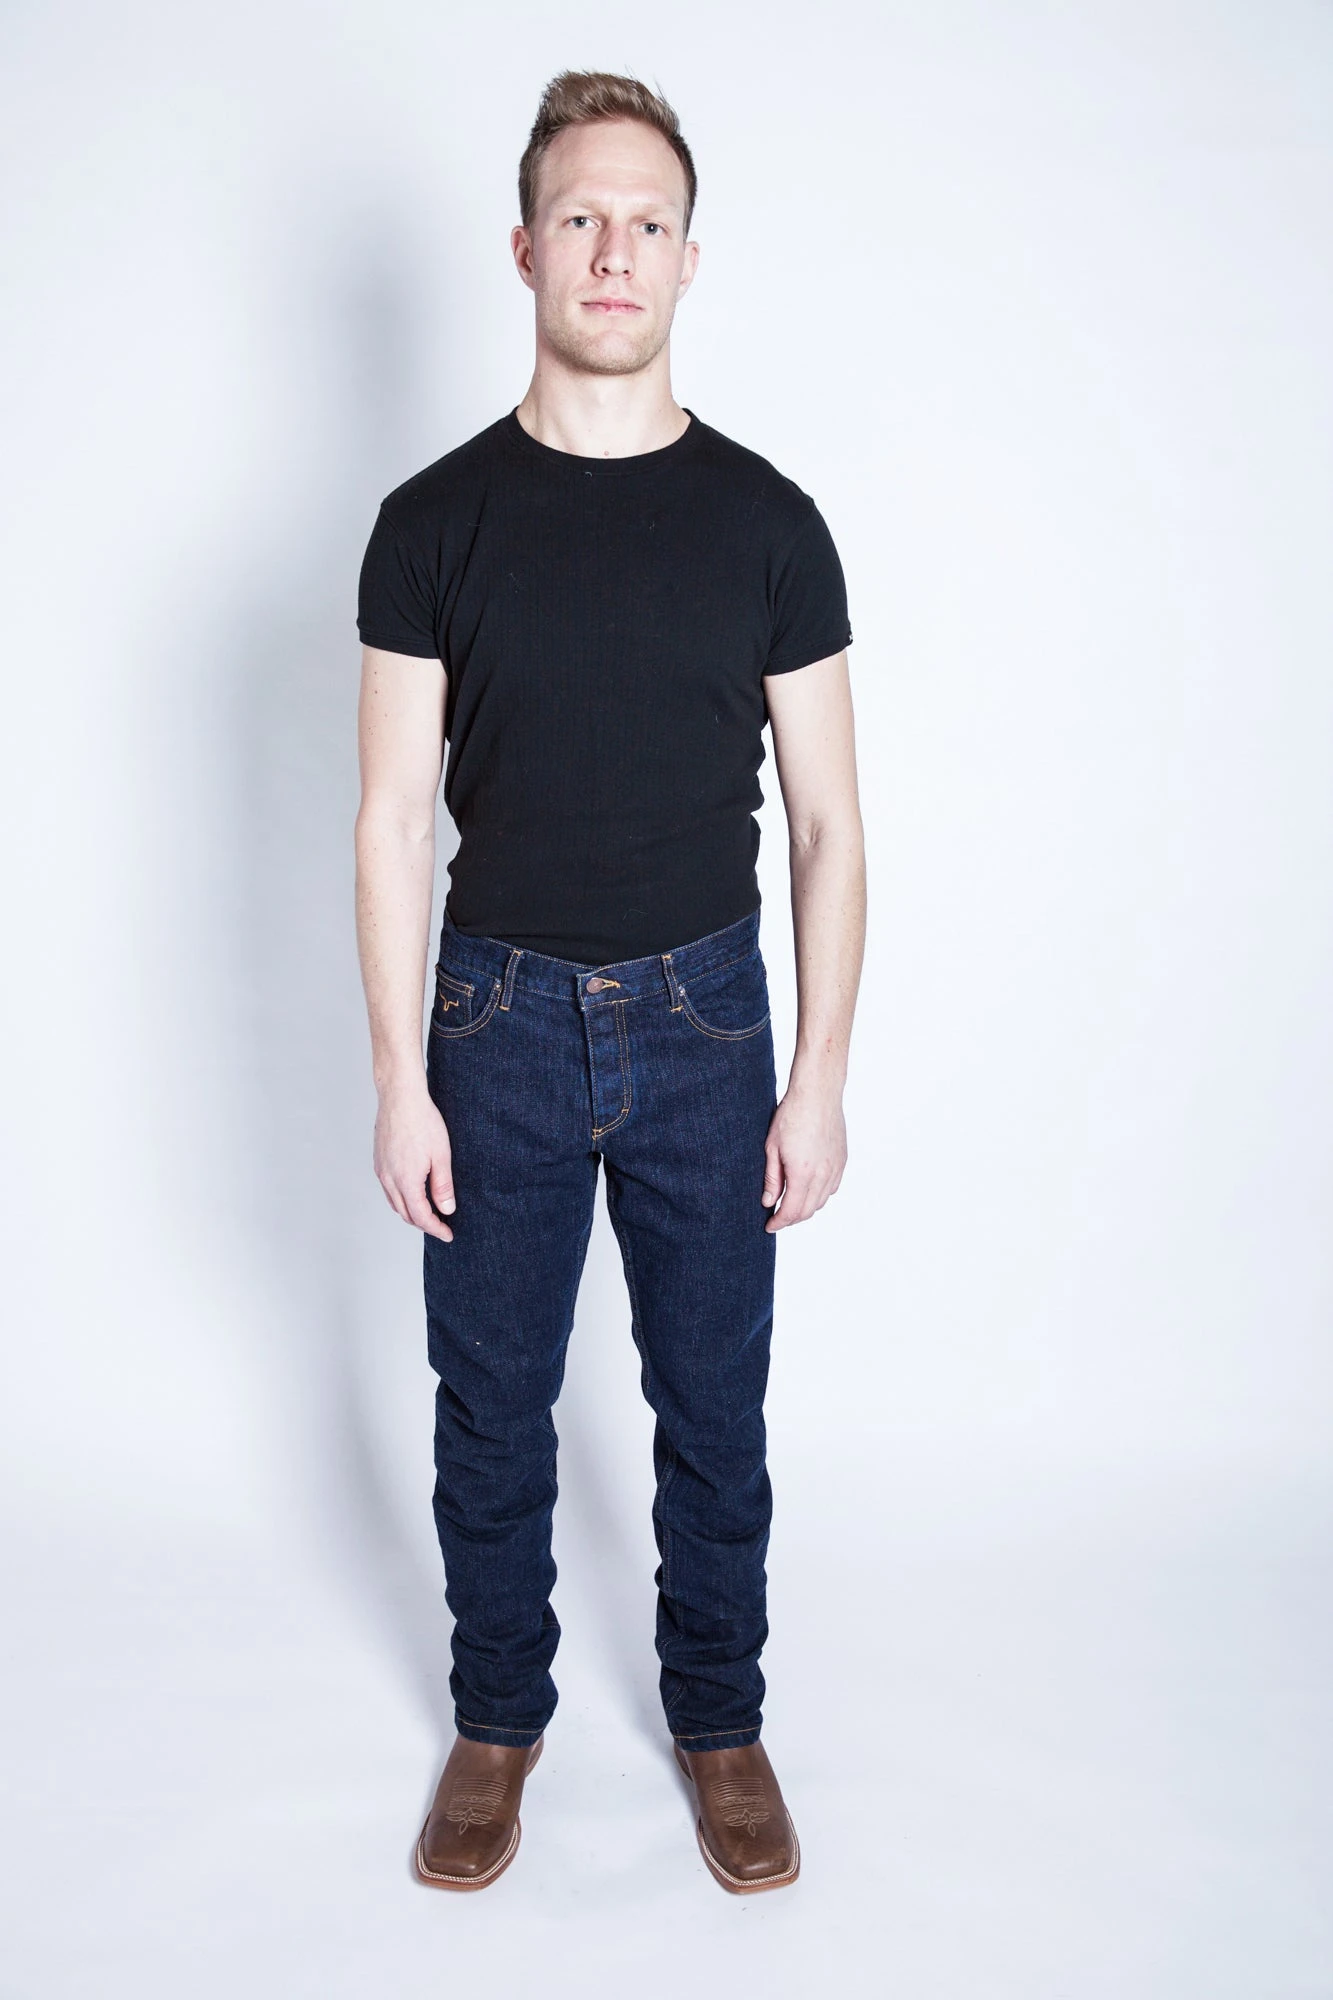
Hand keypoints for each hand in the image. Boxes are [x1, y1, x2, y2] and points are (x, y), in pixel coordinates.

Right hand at [373, 1082, 456, 1241]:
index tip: (448, 1234)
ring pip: (394, 1202)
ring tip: (429, 1213)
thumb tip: (447, 1209)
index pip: (421, 1216)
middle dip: (424, 1223)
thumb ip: (443, 1186)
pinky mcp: (378, 1161)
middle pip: (405, 1213)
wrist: (400, 1097)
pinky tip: (412, 1192)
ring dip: (411, 1212)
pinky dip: (401, 1198)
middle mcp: (389, 1179)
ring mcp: (381, 1170)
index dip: (435, 1228)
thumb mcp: (441, 1156)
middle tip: (441, 1226)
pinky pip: (388, 1189)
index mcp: (406, 1181)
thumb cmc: (423, 1121)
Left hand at [761, 1074, 846, 1231]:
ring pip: (822, 1201)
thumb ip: (772, 1178)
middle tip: (777, 1217)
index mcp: (803, 1173)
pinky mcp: (842, 1160)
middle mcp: (823, 1174)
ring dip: (806, 1208)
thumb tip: (769, 1202)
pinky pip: (832, 1188)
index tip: (769, 1226)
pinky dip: (819, 1195)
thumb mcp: (772, 1147)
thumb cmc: (792, 1115)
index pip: (792, 1211)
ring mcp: (835, 1168)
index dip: (779, 1222)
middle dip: (791, 1218)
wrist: (818, 1094)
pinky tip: (808, 1189)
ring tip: (791, 1204)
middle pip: (808, 1210)